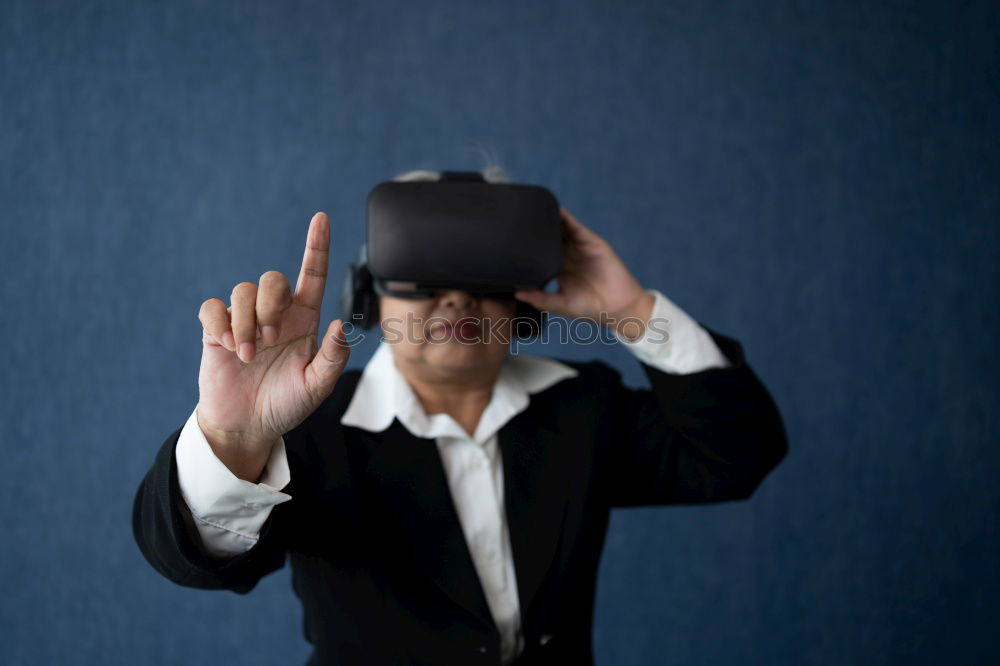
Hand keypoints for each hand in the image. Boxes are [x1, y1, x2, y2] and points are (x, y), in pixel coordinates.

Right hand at [195, 212, 350, 480]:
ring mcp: (245, 320)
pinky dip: (219, 324)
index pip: (313, 275)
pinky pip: (212, 308)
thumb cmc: (287, 404)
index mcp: (305, 320)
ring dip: (246, 324)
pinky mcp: (216, 331)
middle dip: (270, 304)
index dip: (316, 245)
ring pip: (242, 292)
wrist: (249, 426)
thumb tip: (340, 325)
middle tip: (270, 340)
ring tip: (249, 356)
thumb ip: (333, 357)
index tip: (321, 218)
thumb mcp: (318, 387)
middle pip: (272, 278)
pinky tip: (228, 347)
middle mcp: (275, 314)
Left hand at [514, 207, 653, 339]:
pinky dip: (565, 218)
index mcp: (557, 270)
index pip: (538, 254)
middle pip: (547, 238)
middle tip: (515, 218)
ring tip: (531, 209)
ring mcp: (578, 248)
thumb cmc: (590, 309)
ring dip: (548, 219)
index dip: (526, 247)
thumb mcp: (561, 305)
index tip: (508, 240)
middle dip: (534, 229)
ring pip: (560, 229)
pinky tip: (554, 210)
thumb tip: (517, 294)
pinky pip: (576, 227)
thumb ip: (541, 299)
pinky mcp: (591, 242)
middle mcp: (567, 256)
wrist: (618, 307)